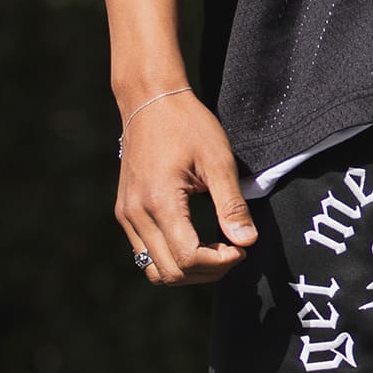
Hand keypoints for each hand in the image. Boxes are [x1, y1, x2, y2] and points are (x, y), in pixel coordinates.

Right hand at [115, 91, 257, 285]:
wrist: (149, 100)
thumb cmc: (187, 124)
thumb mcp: (218, 161)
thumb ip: (232, 205)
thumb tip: (246, 242)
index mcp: (159, 201)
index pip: (187, 258)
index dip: (219, 263)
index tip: (241, 248)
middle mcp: (136, 214)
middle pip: (170, 272)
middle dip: (206, 271)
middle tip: (233, 251)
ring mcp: (127, 215)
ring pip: (153, 269)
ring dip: (187, 270)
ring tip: (215, 251)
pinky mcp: (125, 212)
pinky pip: (144, 252)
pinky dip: (171, 257)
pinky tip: (195, 240)